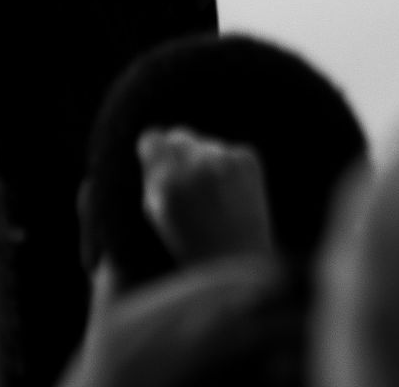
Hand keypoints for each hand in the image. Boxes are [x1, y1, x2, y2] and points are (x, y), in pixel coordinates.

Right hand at [139, 127, 274, 265]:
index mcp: (165, 178)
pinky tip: (235, 196)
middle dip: (181, 154)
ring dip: (208, 162)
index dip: (155, 152)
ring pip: (208, 146)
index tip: (160, 165)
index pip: (152, 138)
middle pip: (180, 136)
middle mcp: (194, 163)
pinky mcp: (247, 159)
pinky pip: (232, 152)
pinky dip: (232, 168)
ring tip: (216, 199)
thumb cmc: (191, 242)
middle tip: (190, 185)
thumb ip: (151, 172)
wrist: (240, 262)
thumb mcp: (157, 212)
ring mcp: (223, 159)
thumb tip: (155, 136)